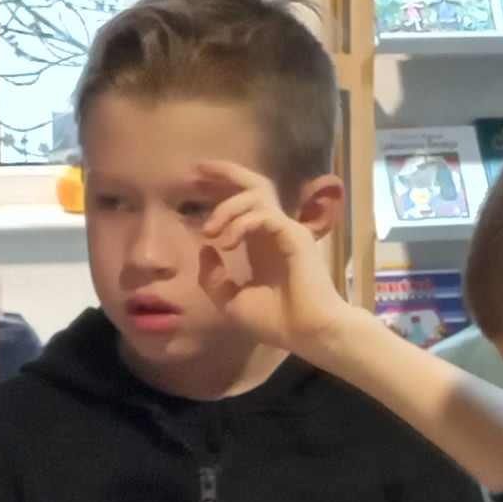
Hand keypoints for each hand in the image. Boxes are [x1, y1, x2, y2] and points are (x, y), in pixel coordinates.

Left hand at [191, 161, 360, 353]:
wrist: (308, 333)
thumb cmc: (276, 321)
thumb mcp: (231, 300)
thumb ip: (214, 276)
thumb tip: (205, 247)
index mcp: (260, 243)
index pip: (241, 204)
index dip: (219, 191)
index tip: (194, 184)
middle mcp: (273, 231)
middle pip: (254, 185)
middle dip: (227, 173)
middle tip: (199, 168)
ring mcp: (286, 230)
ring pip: (256, 196)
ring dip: (227, 207)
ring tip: (209, 229)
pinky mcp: (295, 235)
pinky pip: (265, 216)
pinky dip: (241, 224)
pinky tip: (226, 241)